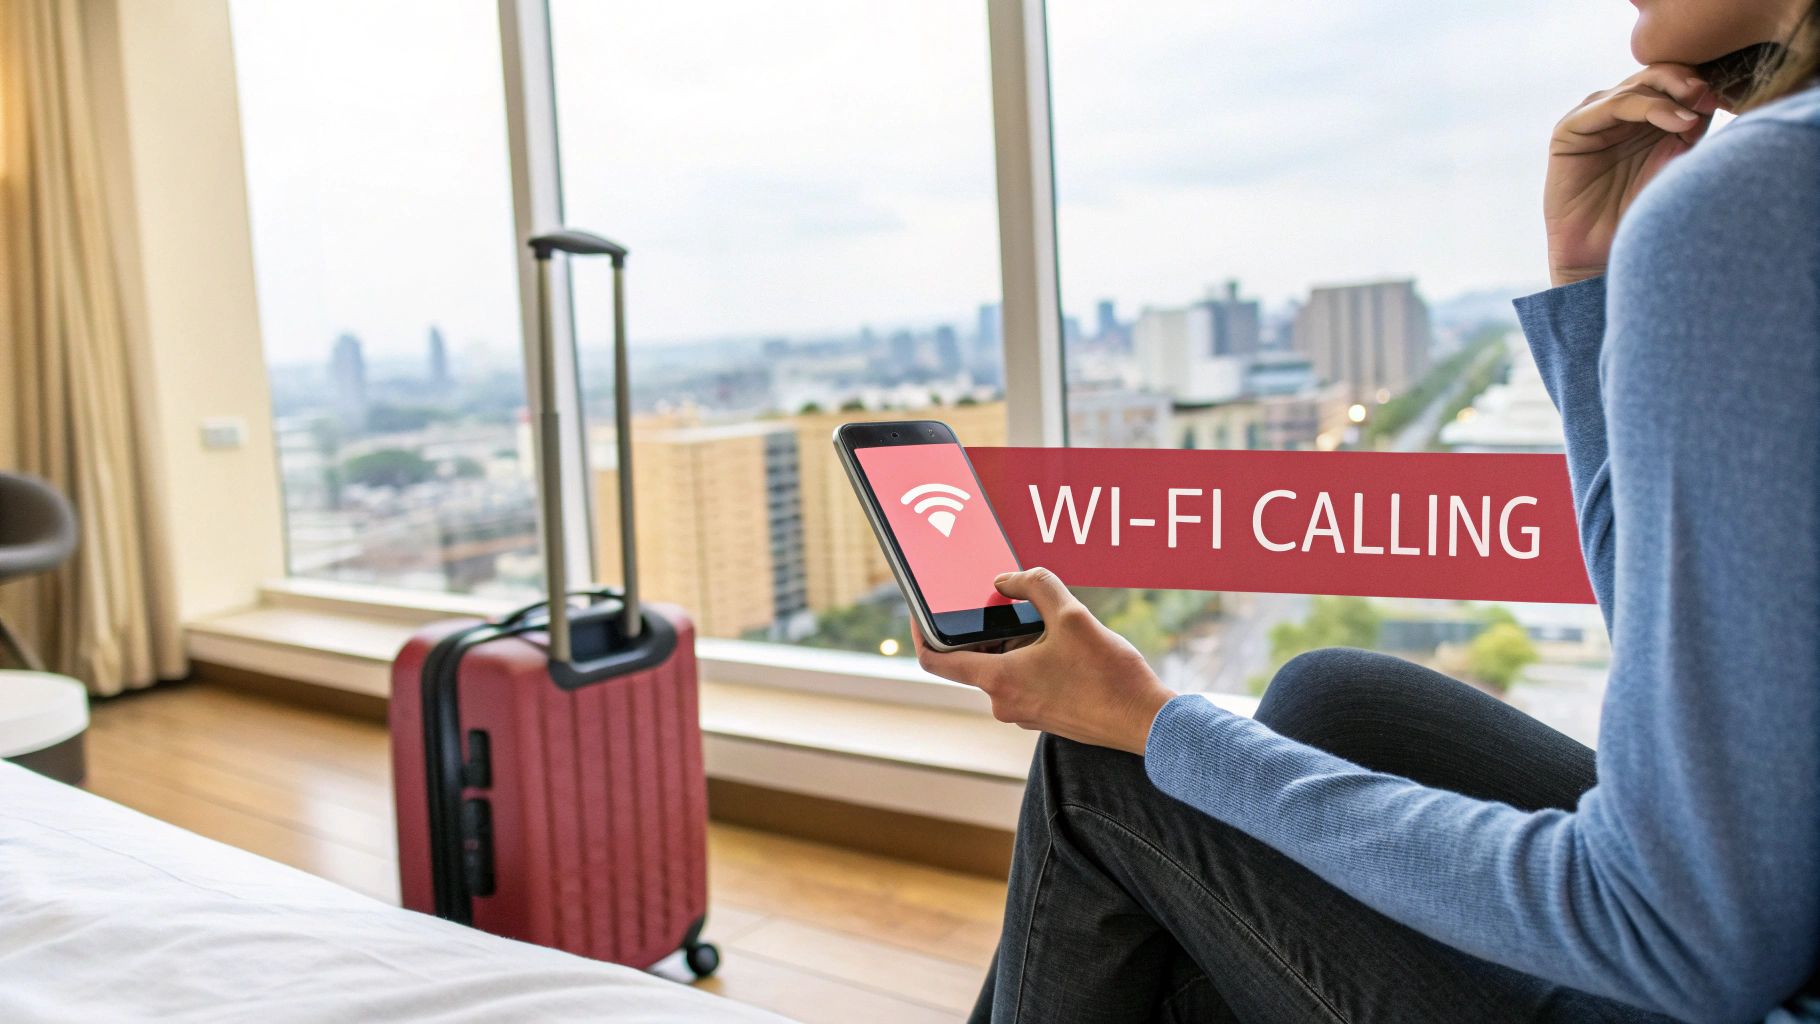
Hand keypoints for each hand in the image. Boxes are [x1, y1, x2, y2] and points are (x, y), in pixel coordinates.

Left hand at [911, 568, 1174, 754]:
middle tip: (1007, 600)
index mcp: (998, 680)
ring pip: (1003, 667)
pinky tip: (1065, 644)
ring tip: (1050, 623)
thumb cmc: (1110, 675)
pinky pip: (1024, 680)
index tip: (921, 609)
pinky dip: (1033, 657)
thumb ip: (1035, 586)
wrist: (1146, 723)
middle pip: (974, 657)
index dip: (920, 631)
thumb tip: (1006, 579)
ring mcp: (1024, 713)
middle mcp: (1004, 703)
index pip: (934, 660)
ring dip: (1017, 641)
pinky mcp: (1045, 715)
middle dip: (987, 626)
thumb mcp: (1072, 615)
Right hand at [1545, 64, 1718, 285]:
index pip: (1674, 82)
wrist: (1600, 253)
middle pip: (1656, 75)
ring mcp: (1593, 119)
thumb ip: (1690, 129)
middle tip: (1711, 97)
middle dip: (1686, 82)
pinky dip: (1648, 108)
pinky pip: (1612, 105)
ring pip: (1636, 86)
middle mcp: (1618, 113)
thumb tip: (1712, 94)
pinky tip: (1678, 123)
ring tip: (1694, 118)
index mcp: (1644, 117)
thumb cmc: (1640, 213)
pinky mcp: (1570, 130)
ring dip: (1671, 95)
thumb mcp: (1677, 164)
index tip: (1728, 99)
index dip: (1701, 84)